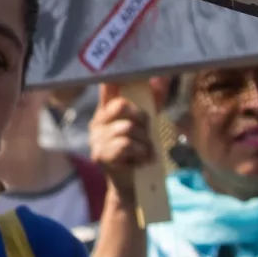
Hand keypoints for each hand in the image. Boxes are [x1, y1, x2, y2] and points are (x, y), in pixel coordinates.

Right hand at [89, 83, 156, 203]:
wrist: (134, 185)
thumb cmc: (140, 152)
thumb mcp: (147, 125)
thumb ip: (153, 102)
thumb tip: (160, 78)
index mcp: (106, 112)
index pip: (106, 88)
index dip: (113, 77)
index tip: (123, 71)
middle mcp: (97, 123)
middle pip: (121, 105)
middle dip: (141, 118)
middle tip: (146, 132)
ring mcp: (96, 139)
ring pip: (128, 128)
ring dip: (144, 142)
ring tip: (144, 152)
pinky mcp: (101, 155)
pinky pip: (126, 145)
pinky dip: (139, 153)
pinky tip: (138, 160)